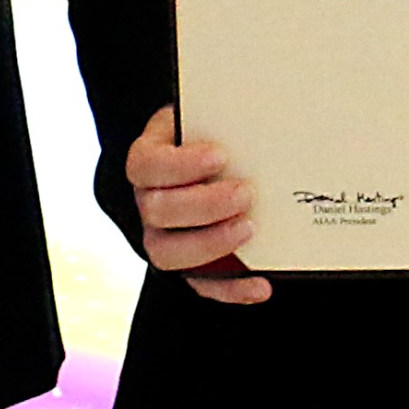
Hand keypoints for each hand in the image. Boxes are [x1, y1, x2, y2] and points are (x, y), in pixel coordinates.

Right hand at [125, 105, 267, 302]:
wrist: (211, 156)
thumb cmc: (211, 135)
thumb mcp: (208, 118)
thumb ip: (221, 122)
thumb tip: (262, 119)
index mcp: (147, 161)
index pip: (147, 165)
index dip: (180, 165)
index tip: (220, 156)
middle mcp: (147, 202)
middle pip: (157, 211)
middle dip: (205, 205)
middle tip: (246, 193)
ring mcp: (162, 236)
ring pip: (167, 254)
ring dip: (210, 244)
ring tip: (250, 229)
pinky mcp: (186, 266)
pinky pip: (200, 285)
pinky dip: (231, 289)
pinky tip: (261, 284)